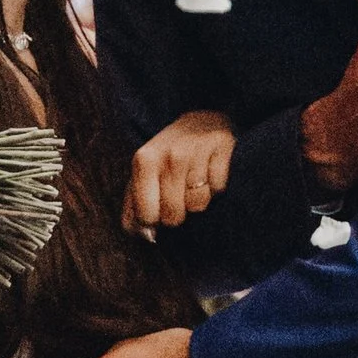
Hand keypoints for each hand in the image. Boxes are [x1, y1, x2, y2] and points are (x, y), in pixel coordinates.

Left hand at [128, 109, 236, 232]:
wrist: (201, 121)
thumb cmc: (168, 155)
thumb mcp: (143, 174)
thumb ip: (134, 206)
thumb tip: (143, 236)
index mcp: (144, 161)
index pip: (148, 215)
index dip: (154, 221)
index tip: (158, 211)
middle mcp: (170, 155)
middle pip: (174, 215)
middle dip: (177, 214)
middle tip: (178, 196)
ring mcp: (198, 151)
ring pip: (198, 205)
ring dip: (198, 200)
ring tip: (195, 182)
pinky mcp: (223, 149)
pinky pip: (219, 189)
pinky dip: (216, 187)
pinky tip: (209, 172)